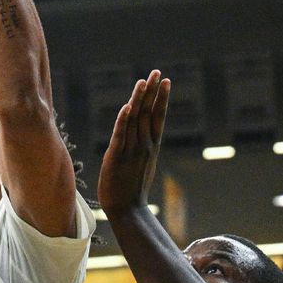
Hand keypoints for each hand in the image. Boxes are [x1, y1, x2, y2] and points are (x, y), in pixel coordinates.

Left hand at [98, 70, 170, 216]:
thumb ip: (141, 145)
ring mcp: (131, 150)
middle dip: (153, 92)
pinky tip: (127, 106)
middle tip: (158, 72)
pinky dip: (124, 120)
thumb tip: (141, 131)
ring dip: (139, 100)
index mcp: (150, 146)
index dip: (162, 98)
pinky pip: (120, 135)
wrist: (127, 210)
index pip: (158, 116)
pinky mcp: (116, 156)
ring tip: (144, 81)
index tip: (166, 81)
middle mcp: (144, 145)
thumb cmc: (132, 188)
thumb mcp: (140, 163)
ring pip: (136, 120)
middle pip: (150, 113)